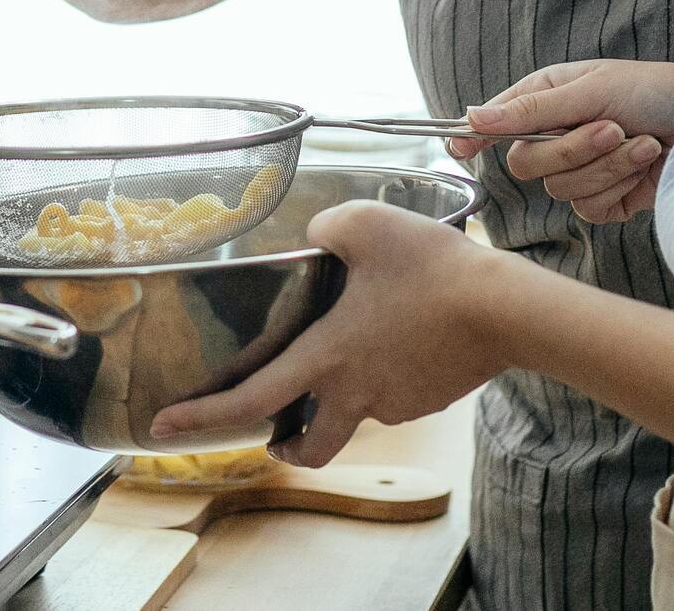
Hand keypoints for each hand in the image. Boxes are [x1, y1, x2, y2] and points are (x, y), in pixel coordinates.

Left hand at [147, 202, 513, 467]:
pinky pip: (396, 394)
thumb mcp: (366, 226)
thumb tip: (313, 238)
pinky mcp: (429, 398)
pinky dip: (388, 377)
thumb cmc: (435, 269)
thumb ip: (325, 230)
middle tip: (274, 437)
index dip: (201, 419)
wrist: (510, 310)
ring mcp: (396, 402)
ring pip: (357, 413)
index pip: (249, 400)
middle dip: (285, 447)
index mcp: (326, 358)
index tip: (163, 427)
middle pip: (308, 445)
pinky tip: (402, 339)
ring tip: (355, 353)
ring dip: (343, 399)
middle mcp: (355, 393)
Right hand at [447, 60, 673, 222]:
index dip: (475, 136)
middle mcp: (559, 135)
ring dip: (609, 165)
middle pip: (526, 163)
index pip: (496, 121)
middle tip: (612, 128)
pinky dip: (621, 186)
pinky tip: (648, 164)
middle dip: (573, 149)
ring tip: (644, 142)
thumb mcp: (595, 89)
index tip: (459, 150)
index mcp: (549, 99)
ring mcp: (581, 171)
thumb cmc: (661, 91)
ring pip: (560, 189)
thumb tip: (471, 115)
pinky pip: (589, 208)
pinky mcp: (606, 201)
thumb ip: (531, 110)